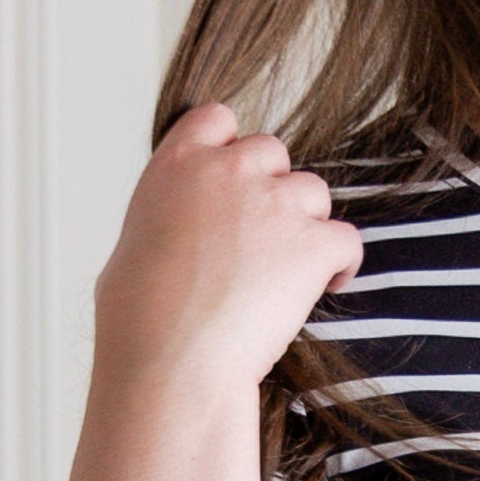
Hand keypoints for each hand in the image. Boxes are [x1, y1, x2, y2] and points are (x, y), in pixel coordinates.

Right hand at [91, 102, 361, 404]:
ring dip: (306, 224)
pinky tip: (326, 286)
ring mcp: (274, 203)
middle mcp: (228, 170)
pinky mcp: (311, 243)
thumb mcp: (133, 245)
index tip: (234, 183)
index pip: (218, 120)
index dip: (231, 148)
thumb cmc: (138, 321)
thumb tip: (177, 237)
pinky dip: (341, 262)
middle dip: (271, 189)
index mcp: (177, 164)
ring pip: (313, 192)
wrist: (170, 360)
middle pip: (272, 153)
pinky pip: (346, 239)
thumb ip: (168, 218)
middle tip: (260, 239)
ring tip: (289, 270)